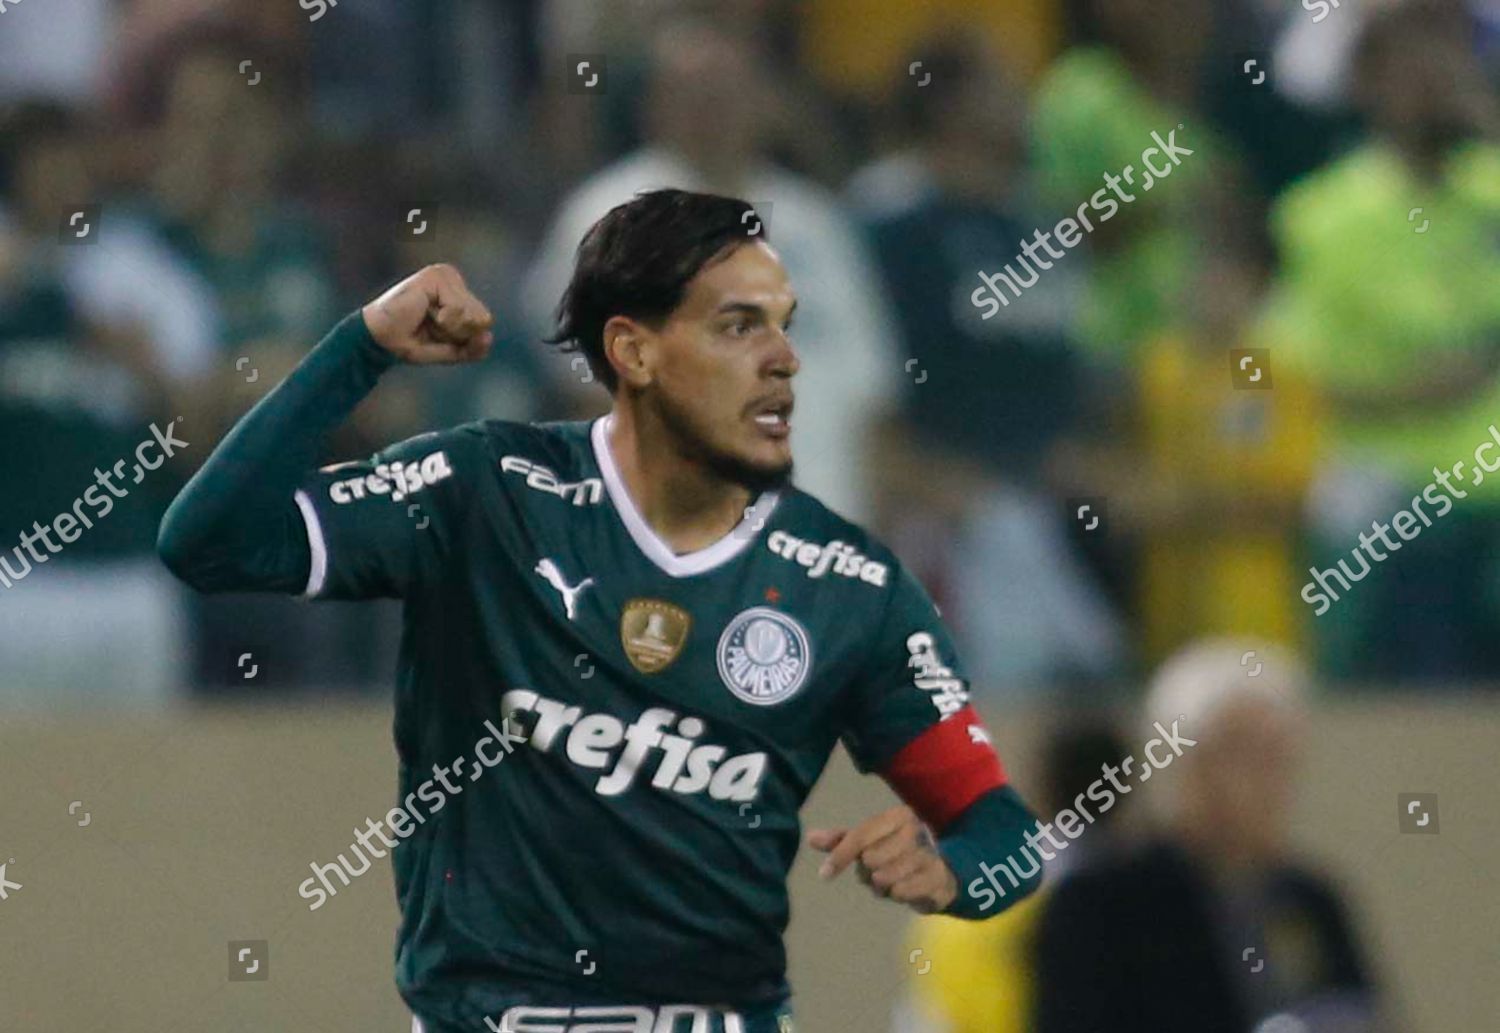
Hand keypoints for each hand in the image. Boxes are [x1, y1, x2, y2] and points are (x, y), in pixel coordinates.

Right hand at [361, 264, 493, 363]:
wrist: (381, 339)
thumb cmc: (410, 341)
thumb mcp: (449, 350)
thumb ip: (472, 348)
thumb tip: (488, 337)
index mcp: (459, 292)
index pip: (484, 322)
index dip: (463, 337)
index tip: (436, 332)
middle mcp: (454, 279)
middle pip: (482, 318)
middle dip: (458, 333)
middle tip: (430, 326)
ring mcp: (445, 275)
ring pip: (472, 315)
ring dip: (449, 327)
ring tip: (426, 318)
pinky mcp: (436, 276)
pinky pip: (458, 310)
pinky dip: (443, 320)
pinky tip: (424, 311)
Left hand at [807, 805, 956, 914]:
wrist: (940, 873)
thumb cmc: (896, 854)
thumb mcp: (868, 843)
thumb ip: (840, 840)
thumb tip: (810, 838)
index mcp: (897, 816)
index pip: (859, 836)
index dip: (840, 856)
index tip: (824, 874)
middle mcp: (915, 830)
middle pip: (870, 859)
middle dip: (868, 872)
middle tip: (878, 872)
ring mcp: (928, 853)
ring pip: (884, 877)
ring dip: (881, 886)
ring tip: (890, 880)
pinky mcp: (937, 878)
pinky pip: (901, 892)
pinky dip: (896, 895)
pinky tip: (904, 889)